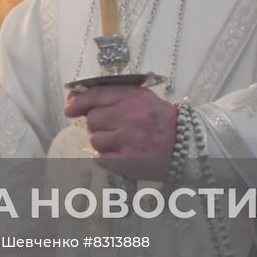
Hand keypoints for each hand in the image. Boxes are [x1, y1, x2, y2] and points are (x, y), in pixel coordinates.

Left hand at [63, 85, 177, 181]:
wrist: (187, 146)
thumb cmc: (161, 121)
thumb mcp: (143, 98)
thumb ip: (115, 95)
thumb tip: (79, 100)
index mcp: (133, 98)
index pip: (96, 95)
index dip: (78, 101)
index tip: (69, 108)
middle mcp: (129, 117)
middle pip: (92, 119)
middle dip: (97, 124)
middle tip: (112, 128)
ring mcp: (128, 140)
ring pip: (95, 140)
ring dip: (103, 142)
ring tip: (120, 142)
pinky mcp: (128, 161)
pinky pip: (101, 158)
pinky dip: (106, 158)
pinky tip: (120, 154)